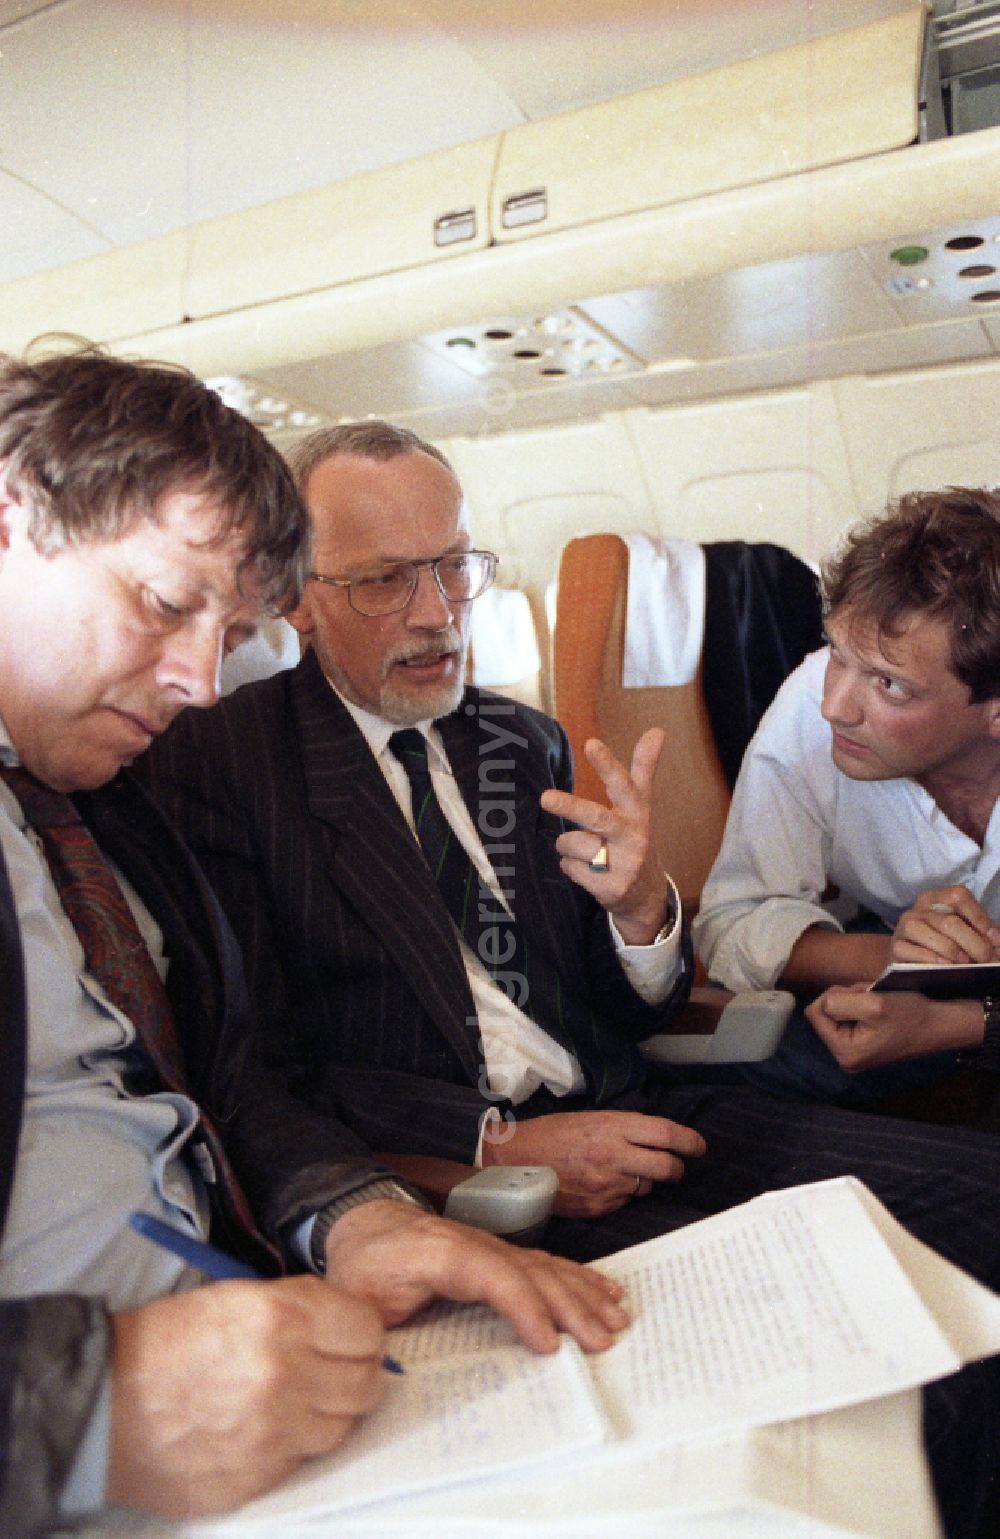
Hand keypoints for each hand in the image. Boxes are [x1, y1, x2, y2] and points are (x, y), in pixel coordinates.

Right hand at [107, 1276, 385, 1516]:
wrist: (105, 1403)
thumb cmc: (164, 1343)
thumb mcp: (236, 1297)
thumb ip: (299, 1310)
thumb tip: (350, 1328)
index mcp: (283, 1316)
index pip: (367, 1329)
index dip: (363, 1332)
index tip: (352, 1337)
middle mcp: (287, 1373)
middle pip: (367, 1382)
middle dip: (359, 1374)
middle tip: (338, 1371)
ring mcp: (275, 1430)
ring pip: (343, 1425)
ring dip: (331, 1412)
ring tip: (299, 1400)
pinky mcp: (260, 1475)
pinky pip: (305, 1459)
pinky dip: (296, 1445)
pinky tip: (266, 1428)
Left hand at [322, 1199, 629, 1353]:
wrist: (362, 1220)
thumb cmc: (360, 1265)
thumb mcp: (353, 1300)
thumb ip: (371, 1332)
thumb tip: (385, 1373)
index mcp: (439, 1253)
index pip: (493, 1275)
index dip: (524, 1307)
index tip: (549, 1344)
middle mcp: (474, 1244)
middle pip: (530, 1271)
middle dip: (570, 1307)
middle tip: (603, 1342)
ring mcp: (490, 1246)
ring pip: (544, 1267)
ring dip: (582, 1294)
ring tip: (616, 1320)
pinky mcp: (498, 1253)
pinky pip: (544, 1263)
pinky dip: (577, 1278)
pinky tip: (603, 1290)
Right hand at [482, 1108, 705, 1218]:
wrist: (514, 1161)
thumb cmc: (552, 1134)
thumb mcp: (590, 1118)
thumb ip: (624, 1129)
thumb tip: (657, 1140)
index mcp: (612, 1128)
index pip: (666, 1135)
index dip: (690, 1141)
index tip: (698, 1146)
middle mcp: (613, 1157)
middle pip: (668, 1167)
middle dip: (676, 1167)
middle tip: (673, 1165)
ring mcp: (606, 1186)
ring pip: (646, 1188)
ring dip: (643, 1181)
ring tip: (618, 1171)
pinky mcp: (598, 1207)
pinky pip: (624, 1202)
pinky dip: (620, 1194)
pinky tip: (600, 1184)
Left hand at [540, 728, 670, 944]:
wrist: (646, 896)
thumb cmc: (635, 840)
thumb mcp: (641, 807)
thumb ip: (644, 769)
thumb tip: (657, 729)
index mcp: (638, 812)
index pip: (623, 784)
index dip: (607, 765)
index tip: (591, 744)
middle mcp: (633, 837)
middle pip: (597, 818)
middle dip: (571, 806)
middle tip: (545, 798)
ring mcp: (624, 865)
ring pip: (573, 844)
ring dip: (568, 845)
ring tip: (584, 851)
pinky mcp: (611, 888)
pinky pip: (570, 868)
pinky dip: (570, 867)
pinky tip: (587, 871)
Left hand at [806, 982, 983, 1071]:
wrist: (939, 1023)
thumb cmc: (910, 1014)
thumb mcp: (872, 1003)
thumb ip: (837, 1002)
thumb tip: (819, 1005)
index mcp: (844, 1053)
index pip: (815, 1013)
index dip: (836, 996)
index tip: (863, 998)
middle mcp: (845, 1058)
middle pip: (824, 1013)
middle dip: (846, 999)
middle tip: (874, 1001)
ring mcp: (854, 1052)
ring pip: (837, 1011)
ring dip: (855, 1001)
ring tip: (879, 1006)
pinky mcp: (862, 1044)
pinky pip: (849, 1016)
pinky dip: (862, 1006)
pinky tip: (880, 1011)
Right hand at [890, 885, 999, 965]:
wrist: (904, 958)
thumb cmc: (937, 942)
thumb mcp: (957, 931)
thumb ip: (977, 933)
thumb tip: (998, 945)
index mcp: (935, 898)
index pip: (959, 897)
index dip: (980, 918)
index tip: (996, 940)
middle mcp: (918, 909)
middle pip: (950, 922)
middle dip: (975, 944)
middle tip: (988, 960)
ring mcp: (904, 927)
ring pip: (935, 937)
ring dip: (955, 952)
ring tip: (967, 964)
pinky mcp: (895, 947)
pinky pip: (917, 953)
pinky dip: (935, 961)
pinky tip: (946, 967)